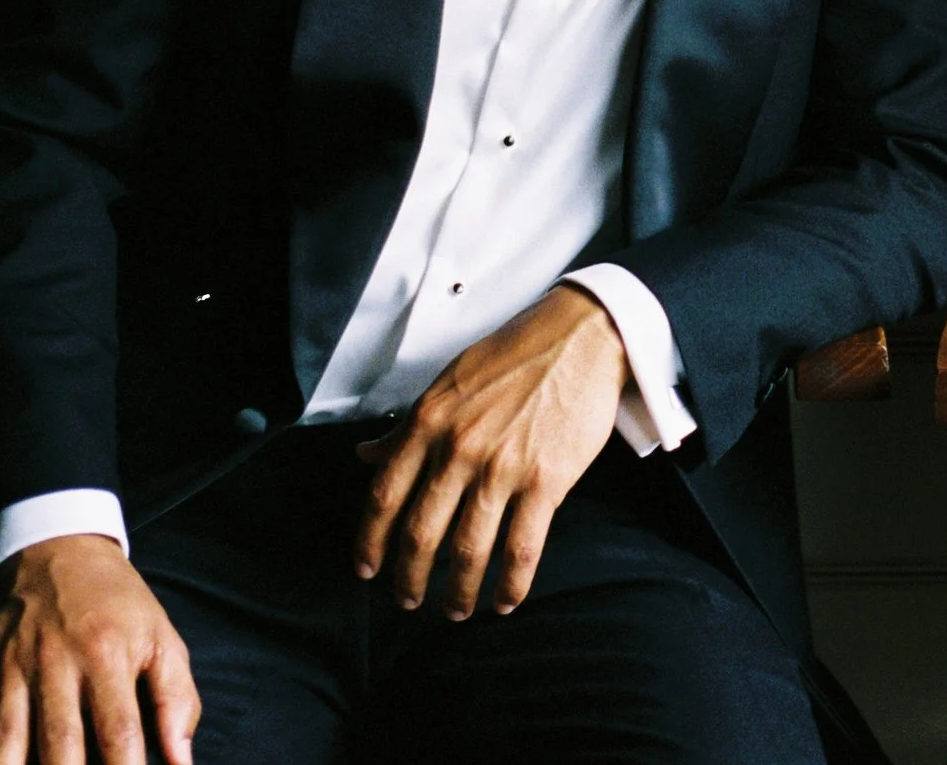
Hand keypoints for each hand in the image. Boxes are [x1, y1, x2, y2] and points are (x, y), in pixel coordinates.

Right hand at [0, 534, 199, 764]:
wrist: (55, 545)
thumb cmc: (117, 601)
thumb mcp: (160, 636)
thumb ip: (176, 698)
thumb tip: (182, 760)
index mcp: (107, 657)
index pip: (117, 729)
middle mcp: (55, 667)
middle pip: (58, 744)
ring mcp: (9, 671)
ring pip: (4, 741)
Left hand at [353, 284, 626, 618]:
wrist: (580, 336)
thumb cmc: (515, 353)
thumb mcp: (449, 381)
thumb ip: (407, 424)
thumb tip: (366, 454)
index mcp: (428, 422)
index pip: (384, 496)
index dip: (371, 542)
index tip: (367, 569)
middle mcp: (458, 449)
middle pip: (421, 534)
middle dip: (409, 579)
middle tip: (408, 601)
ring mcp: (502, 467)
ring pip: (468, 550)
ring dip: (458, 592)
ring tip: (455, 610)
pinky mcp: (547, 480)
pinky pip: (522, 547)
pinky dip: (511, 583)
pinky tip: (505, 600)